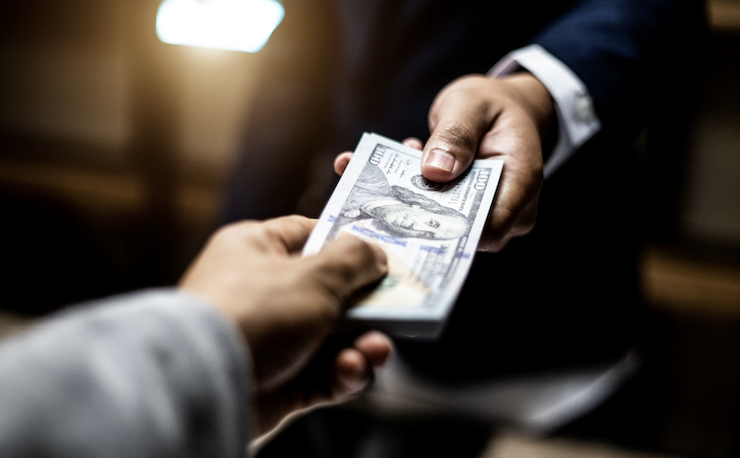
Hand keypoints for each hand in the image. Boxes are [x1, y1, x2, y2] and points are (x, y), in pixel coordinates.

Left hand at [178, 215, 390, 432]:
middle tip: (397, 308)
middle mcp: (261, 292)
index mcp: (255, 250)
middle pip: (330, 291)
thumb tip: (376, 254)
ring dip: (363, 343)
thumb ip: (353, 259)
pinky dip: (344, 373)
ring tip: (376, 348)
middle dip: (367, 305)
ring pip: (334, 337)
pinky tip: (351, 369)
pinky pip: (324, 374)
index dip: (346, 244)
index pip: (308, 236)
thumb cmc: (249, 314)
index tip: (381, 255)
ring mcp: (271, 339)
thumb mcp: (313, 275)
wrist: (203, 387)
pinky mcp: (280, 381)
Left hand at [335, 73, 554, 250]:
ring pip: (443, 222)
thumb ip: (456, 134)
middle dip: (419, 213)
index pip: (490, 228)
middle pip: (462, 231)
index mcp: (521, 181)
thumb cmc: (491, 104)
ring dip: (408, 200)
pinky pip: (435, 212)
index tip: (408, 208)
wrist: (498, 109)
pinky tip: (380, 166)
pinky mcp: (462, 212)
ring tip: (374, 170)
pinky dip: (408, 192)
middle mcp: (509, 208)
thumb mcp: (471, 105)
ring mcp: (485, 214)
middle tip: (379, 191)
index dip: (450, 227)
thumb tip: (435, 170)